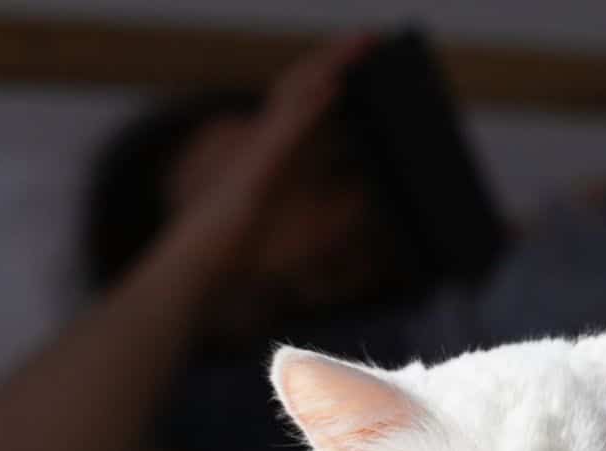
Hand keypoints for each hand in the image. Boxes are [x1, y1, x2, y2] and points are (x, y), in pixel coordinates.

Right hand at [166, 33, 375, 268]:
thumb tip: (384, 190)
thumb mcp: (324, 221)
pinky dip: (313, 102)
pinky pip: (289, 123)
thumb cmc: (265, 240)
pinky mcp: (261, 157)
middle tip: (374, 38)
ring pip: (300, 94)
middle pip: (312, 87)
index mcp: (295, 149)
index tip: (378, 58)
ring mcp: (269, 143)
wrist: (221, 257)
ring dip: (329, 66)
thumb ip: (351, 202)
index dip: (346, 77)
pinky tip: (336, 84)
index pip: (323, 103)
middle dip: (340, 60)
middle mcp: (281, 137)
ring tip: (360, 44)